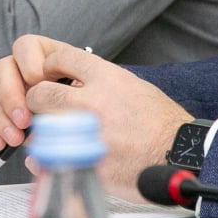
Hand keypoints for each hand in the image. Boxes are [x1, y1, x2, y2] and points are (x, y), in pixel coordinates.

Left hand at [0, 35, 190, 201]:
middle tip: (45, 110)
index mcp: (106, 77)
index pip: (57, 56)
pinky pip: (45, 157)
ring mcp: (87, 133)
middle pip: (38, 93)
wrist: (181, 155)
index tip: (48, 77)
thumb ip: (97, 81)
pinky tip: (60, 155)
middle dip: (37, 102)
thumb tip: (67, 81)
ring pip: (38, 126)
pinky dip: (45, 158)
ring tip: (56, 135)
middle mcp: (93, 100)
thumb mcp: (131, 86)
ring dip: (41, 131)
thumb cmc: (159, 123)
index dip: (47, 67)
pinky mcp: (84, 161)